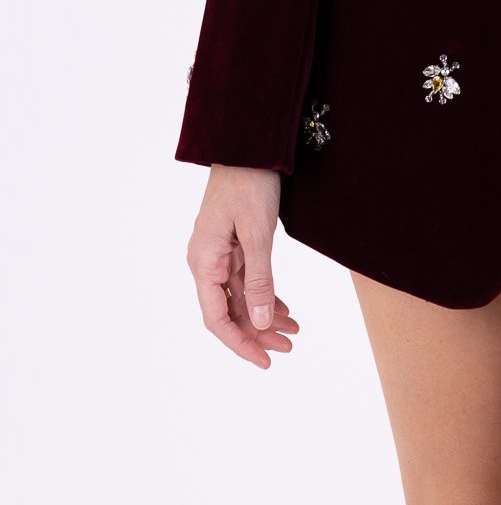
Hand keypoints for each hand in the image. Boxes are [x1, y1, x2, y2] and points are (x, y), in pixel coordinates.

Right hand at [186, 165, 298, 368]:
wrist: (248, 143)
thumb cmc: (249, 183)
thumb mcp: (257, 234)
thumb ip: (259, 279)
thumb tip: (259, 323)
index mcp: (204, 262)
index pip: (217, 318)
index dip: (240, 343)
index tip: (265, 361)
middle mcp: (206, 262)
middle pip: (229, 311)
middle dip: (258, 333)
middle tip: (289, 347)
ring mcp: (219, 253)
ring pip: (240, 297)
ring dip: (264, 315)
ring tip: (294, 330)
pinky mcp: (232, 244)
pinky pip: (245, 279)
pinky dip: (264, 294)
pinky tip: (282, 307)